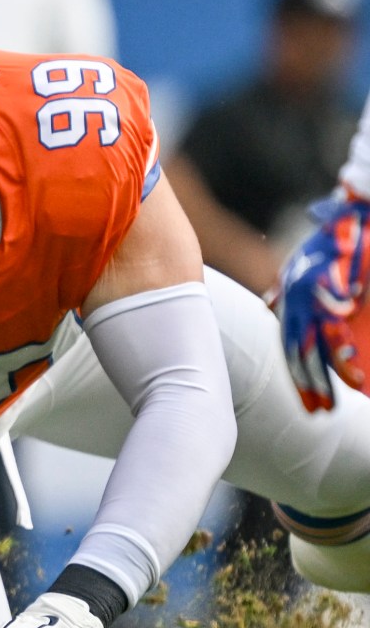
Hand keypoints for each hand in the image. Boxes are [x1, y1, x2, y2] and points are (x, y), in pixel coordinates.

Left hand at [279, 192, 369, 409]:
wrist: (352, 216)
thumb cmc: (330, 242)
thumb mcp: (300, 267)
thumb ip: (286, 291)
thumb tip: (269, 304)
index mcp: (292, 299)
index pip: (290, 345)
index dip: (299, 375)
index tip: (308, 403)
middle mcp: (298, 300)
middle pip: (300, 351)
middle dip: (311, 384)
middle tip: (318, 412)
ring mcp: (315, 295)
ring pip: (320, 346)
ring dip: (332, 376)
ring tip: (342, 401)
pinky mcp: (334, 288)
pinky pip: (338, 327)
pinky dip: (345, 351)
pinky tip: (357, 377)